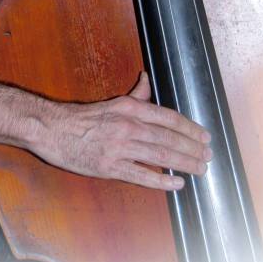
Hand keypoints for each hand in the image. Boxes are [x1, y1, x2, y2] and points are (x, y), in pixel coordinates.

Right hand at [34, 72, 211, 189]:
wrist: (54, 130)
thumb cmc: (83, 117)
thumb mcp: (112, 101)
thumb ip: (135, 94)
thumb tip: (147, 78)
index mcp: (129, 109)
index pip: (168, 117)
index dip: (190, 128)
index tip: (204, 136)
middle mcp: (128, 126)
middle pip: (169, 138)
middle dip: (193, 148)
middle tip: (208, 155)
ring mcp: (120, 148)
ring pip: (161, 157)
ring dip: (185, 163)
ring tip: (200, 168)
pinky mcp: (111, 167)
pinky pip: (142, 176)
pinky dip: (162, 181)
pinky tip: (177, 183)